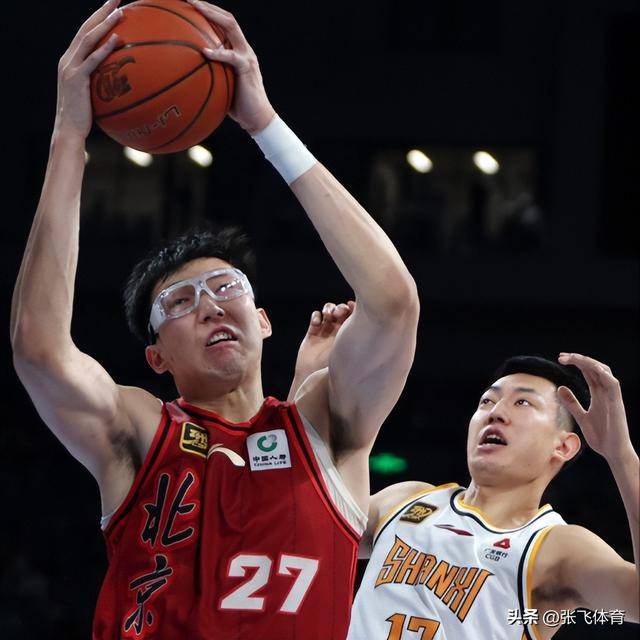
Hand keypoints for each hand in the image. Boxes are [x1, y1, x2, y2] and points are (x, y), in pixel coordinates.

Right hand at [54, 0, 122, 139]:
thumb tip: (123, 82)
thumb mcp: (93, 95)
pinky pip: (92, 60)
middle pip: (85, 28)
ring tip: (120, 13)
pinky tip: (117, 40)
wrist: (69, 129)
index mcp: (71, 60)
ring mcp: (70, 67)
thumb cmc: (84, 117)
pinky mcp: (76, 78)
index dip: (98, 17)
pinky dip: (104, 48)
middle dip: (101, 11)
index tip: (112, 6)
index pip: (85, 33)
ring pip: (88, 39)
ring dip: (104, 24)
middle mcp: (68, 59)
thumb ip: (103, 83)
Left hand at [186, 0, 275, 132]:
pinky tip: (203, 51)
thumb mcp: (222, 88)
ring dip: (212, 15)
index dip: (210, 13)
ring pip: (231, 27)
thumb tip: (188, 78)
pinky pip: (230, 56)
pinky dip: (217, 53)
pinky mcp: (246, 68)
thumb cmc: (238, 108)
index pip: (225, 25)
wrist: (257, 119)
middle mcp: (244, 50)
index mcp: (239, 52)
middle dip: (208, 6)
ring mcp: (247, 57)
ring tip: (195, 8)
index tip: (192, 8)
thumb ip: (211, 77)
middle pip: (228, 19)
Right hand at [295, 302, 355, 380]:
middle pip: (342, 310)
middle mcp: (339, 330)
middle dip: (340, 308)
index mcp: (350, 335)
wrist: (313, 376)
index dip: (353, 308)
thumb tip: (369, 327)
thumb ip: (356, 341)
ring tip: (328, 315)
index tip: (351, 306)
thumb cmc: (334, 369)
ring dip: (328, 308)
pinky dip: (316, 316)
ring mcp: (326, 330)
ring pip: (329, 310)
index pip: (355, 316)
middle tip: (338, 313)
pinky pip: (316, 317)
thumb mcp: (348, 353)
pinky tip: (317, 323)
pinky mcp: (313, 332)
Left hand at [557, 353, 633, 461]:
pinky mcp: (617, 404)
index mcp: (599, 394)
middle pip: (595, 369)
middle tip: (562, 356)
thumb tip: (559, 388)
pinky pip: (614, 385)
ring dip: (589, 363)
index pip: (589, 372)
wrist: (613, 452)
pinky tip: (593, 368)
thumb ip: (572, 403)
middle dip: (579, 359)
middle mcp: (606, 392)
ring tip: (573, 358)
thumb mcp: (581, 417)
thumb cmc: (601, 436)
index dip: (577, 363)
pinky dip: (605, 375)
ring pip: (605, 372)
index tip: (561, 358)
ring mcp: (613, 397)